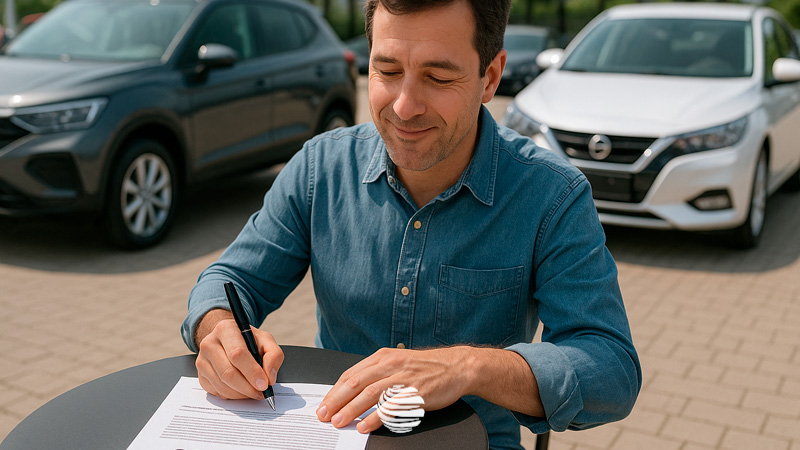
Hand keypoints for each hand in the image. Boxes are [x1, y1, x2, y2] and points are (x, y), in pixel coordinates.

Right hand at [195, 313, 283, 400]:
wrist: (229, 340)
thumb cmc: (248, 341)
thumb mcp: (266, 340)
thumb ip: (274, 355)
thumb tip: (269, 378)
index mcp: (226, 330)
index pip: (237, 354)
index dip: (252, 372)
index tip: (264, 384)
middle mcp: (209, 344)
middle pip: (228, 372)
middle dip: (248, 387)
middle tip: (261, 392)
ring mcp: (202, 361)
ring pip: (222, 385)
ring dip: (241, 394)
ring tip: (254, 392)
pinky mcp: (201, 376)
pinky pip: (217, 392)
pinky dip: (233, 396)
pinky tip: (242, 390)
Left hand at [316, 347, 475, 432]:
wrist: (457, 366)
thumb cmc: (426, 368)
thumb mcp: (398, 363)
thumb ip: (377, 374)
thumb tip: (352, 391)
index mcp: (383, 357)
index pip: (351, 374)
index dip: (334, 391)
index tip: (323, 405)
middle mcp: (390, 365)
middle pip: (356, 382)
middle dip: (336, 400)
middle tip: (323, 415)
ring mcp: (403, 378)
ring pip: (370, 393)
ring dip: (351, 409)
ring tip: (339, 422)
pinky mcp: (415, 392)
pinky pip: (391, 406)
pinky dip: (375, 417)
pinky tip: (365, 426)